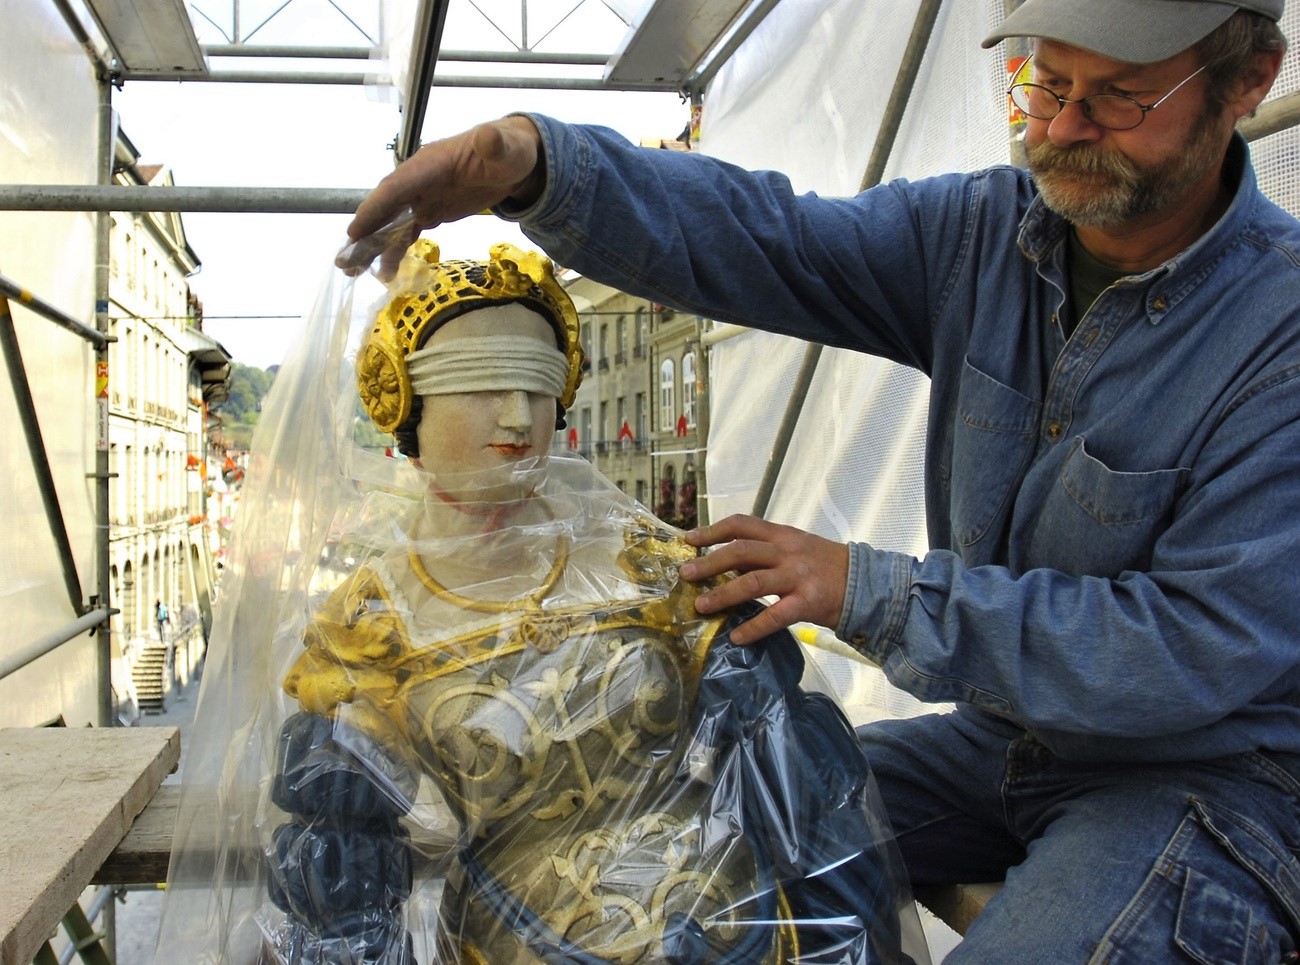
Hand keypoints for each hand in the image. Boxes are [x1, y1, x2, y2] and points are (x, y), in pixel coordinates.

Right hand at [337, 115, 544, 275]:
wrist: (516, 160)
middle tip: (344, 260)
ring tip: (355, 272)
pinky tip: (386, 272)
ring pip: (392, 221)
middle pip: (386, 205)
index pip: (398, 186)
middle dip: (364, 232)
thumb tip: (488, 138)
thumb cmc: (512, 151)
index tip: (354, 231)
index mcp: (431, 163)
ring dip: (373, 246)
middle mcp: (420, 178)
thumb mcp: (508, 148)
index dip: (376, 208)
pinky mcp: (431, 209)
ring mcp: (424, 194)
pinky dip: (395, 249)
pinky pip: (407, 230)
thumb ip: (495, 144)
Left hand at [680, 514, 848, 645]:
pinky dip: (752, 628)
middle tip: (686, 575)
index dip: (712, 530)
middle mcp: (788, 551)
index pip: (742, 524)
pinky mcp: (807, 603)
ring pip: (752, 582)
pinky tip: (736, 637)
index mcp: (783, 534)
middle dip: (709, 562)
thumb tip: (728, 563)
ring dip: (722, 594)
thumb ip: (767, 551)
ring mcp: (798, 577)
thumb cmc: (826, 566)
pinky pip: (774, 616)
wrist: (866, 584)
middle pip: (740, 551)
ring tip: (701, 605)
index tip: (689, 539)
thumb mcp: (797, 548)